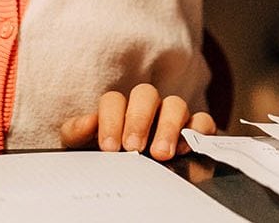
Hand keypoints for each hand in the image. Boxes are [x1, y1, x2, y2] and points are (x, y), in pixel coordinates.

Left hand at [58, 83, 217, 160]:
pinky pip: (202, 121)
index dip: (111, 120)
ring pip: (175, 104)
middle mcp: (147, 108)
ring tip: (159, 154)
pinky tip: (184, 149)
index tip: (110, 147)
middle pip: (145, 94)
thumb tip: (88, 121)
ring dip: (167, 126)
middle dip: (139, 119)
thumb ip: (76, 133)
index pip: (113, 100)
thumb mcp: (83, 149)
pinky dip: (196, 131)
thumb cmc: (107, 160)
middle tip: (133, 147)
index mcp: (118, 109)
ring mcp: (172, 116)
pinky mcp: (195, 131)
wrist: (134, 184)